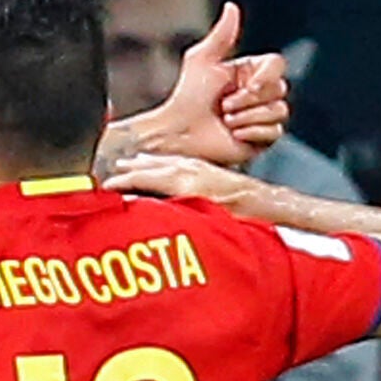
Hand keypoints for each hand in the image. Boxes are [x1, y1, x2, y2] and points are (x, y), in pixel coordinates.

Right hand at [103, 153, 262, 204]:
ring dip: (148, 162)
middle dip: (133, 169)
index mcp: (191, 184)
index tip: (109, 185)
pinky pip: (182, 161)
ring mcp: (205, 169)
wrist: (271, 202)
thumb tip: (151, 212)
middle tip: (112, 170)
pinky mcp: (213, 171)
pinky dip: (166, 161)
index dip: (128, 182)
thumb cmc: (245, 216)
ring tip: (131, 162)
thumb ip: (178, 212)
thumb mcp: (207, 219)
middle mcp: (195, 172)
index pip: (151, 179)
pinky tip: (163, 162)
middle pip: (157, 167)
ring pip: (169, 162)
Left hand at [150, 2, 288, 165]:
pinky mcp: (261, 139)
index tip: (248, 85)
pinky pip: (274, 132)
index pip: (278, 65)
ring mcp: (262, 117)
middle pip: (281, 89)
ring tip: (225, 121)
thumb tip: (231, 6)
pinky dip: (251, 132)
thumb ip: (221, 35)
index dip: (267, 76)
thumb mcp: (202, 60)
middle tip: (224, 106)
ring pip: (279, 111)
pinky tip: (233, 135)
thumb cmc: (186, 97)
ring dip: (248, 117)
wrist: (178, 132)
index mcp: (250, 73)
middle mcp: (259, 94)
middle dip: (250, 100)